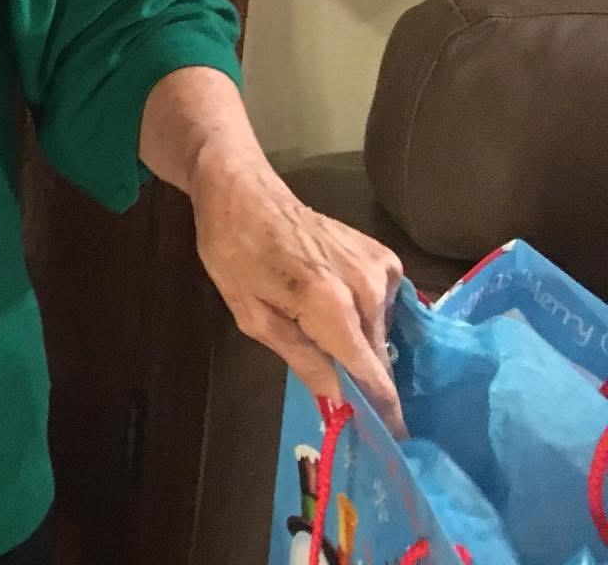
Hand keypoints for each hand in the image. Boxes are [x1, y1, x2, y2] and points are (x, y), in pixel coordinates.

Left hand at [189, 140, 406, 434]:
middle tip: (340, 389)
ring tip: (323, 334)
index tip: (396, 442)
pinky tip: (337, 307)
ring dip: (362, 345)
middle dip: (364, 377)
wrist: (242, 189)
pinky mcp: (384, 256)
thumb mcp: (252, 315)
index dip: (384, 410)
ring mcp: (381, 267)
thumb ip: (301, 359)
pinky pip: (386, 304)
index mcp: (331, 304)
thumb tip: (337, 402)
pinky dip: (367, 316)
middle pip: (379, 355)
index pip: (373, 373)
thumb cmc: (234, 249)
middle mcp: (368, 286)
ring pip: (383, 331)